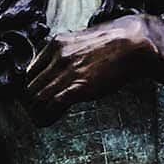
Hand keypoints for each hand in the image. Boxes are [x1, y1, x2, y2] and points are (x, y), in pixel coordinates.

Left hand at [24, 16, 156, 120]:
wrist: (132, 45)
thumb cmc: (114, 45)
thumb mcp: (83, 42)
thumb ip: (68, 54)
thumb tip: (61, 70)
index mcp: (56, 44)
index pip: (30, 70)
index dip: (31, 86)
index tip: (35, 97)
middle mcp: (58, 56)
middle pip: (31, 85)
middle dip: (31, 102)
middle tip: (35, 112)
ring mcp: (67, 71)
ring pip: (38, 97)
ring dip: (37, 112)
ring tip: (40, 120)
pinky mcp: (78, 86)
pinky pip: (53, 104)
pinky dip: (48, 115)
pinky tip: (48, 121)